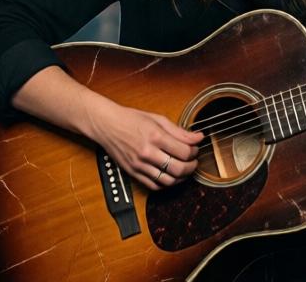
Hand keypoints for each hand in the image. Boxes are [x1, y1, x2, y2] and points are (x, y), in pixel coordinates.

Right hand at [88, 102, 202, 191]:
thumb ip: (179, 131)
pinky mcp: (133, 173)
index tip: (195, 148)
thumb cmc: (131, 119)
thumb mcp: (158, 119)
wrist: (107, 125)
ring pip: (167, 180)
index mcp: (155, 136)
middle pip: (178, 168)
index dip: (194, 152)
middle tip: (194, 162)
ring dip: (181, 178)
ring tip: (184, 170)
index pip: (184, 151)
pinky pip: (154, 186)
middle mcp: (147, 152)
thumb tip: (198, 137)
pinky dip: (166, 184)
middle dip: (191, 167)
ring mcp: (139, 165)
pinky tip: (170, 176)